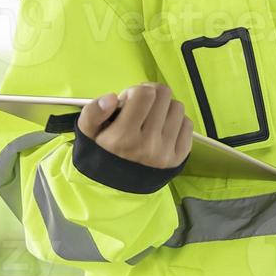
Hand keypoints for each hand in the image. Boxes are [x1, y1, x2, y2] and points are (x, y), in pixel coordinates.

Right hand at [78, 82, 192, 169]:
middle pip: (163, 95)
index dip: (135, 92)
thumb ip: (92, 112)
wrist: (116, 184)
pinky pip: (187, 123)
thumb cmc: (103, 151)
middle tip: (140, 108)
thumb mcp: (88, 132)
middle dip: (151, 96)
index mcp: (123, 138)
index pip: (145, 93)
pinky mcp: (179, 157)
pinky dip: (176, 122)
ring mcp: (166, 152)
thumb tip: (111, 97)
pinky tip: (162, 129)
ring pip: (177, 107)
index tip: (128, 102)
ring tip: (150, 119)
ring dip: (164, 108)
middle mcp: (147, 145)